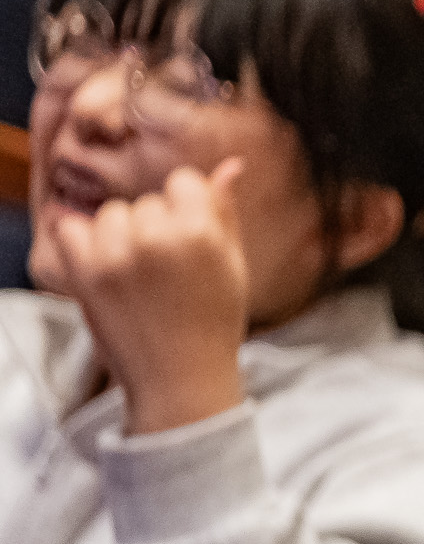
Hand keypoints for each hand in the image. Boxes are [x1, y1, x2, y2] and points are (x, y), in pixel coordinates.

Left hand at [50, 159, 250, 436]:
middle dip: (156, 226)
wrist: (180, 379)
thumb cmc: (213, 323)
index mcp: (201, 232)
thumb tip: (231, 165)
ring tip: (139, 274)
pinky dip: (83, 242)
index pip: (184, 181)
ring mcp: (117, 254)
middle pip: (148, 201)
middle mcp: (158, 237)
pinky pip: (71, 228)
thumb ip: (226, 213)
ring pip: (113, 213)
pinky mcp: (86, 272)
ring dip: (121, 235)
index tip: (189, 241)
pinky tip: (106, 268)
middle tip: (168, 271)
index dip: (187, 209)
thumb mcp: (232, 266)